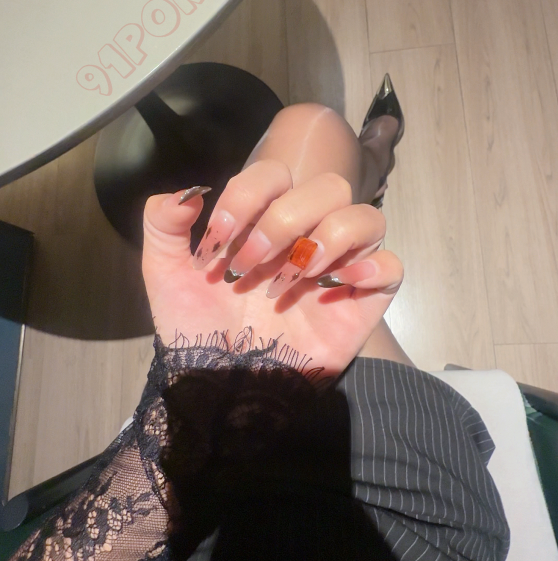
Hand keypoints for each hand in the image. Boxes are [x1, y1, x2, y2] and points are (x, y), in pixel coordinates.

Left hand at [142, 160, 403, 377]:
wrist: (218, 387)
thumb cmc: (196, 330)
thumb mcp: (165, 275)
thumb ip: (162, 223)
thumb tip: (187, 191)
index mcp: (264, 220)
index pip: (274, 173)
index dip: (246, 196)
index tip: (218, 241)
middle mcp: (306, 236)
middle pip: (329, 185)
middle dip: (285, 219)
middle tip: (250, 266)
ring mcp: (337, 268)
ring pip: (367, 217)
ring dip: (328, 239)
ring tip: (289, 280)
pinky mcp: (361, 304)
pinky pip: (392, 266)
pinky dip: (372, 266)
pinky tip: (335, 284)